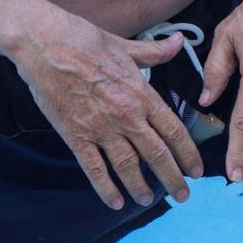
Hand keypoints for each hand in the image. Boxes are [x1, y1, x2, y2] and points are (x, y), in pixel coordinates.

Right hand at [14, 17, 204, 211]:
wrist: (45, 45)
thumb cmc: (84, 40)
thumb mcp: (125, 46)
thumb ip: (155, 52)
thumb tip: (178, 42)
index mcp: (141, 94)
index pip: (174, 130)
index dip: (188, 153)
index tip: (196, 169)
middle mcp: (126, 115)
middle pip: (157, 154)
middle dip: (172, 178)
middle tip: (183, 196)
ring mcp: (100, 128)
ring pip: (128, 166)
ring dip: (141, 187)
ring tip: (148, 200)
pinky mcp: (75, 135)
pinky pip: (94, 168)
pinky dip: (106, 188)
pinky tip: (115, 202)